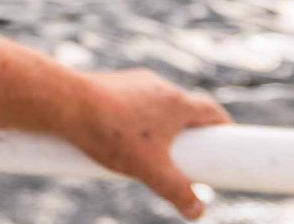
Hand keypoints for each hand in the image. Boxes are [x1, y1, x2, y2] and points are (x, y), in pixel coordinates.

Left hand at [64, 68, 231, 219]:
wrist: (66, 104)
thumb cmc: (112, 134)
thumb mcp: (150, 171)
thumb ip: (177, 192)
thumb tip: (199, 212)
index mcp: (177, 103)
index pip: (212, 112)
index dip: (224, 128)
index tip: (228, 142)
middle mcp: (159, 87)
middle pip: (186, 108)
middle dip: (191, 132)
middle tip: (191, 155)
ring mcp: (135, 83)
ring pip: (158, 105)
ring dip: (162, 126)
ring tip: (154, 152)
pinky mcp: (113, 84)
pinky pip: (134, 103)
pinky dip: (138, 120)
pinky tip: (124, 139)